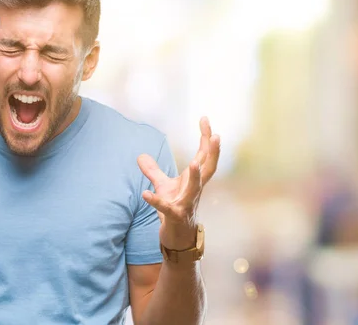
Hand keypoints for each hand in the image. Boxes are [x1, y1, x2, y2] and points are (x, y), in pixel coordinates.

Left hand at [137, 117, 219, 249]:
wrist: (177, 239)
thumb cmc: (174, 210)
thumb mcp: (163, 187)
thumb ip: (153, 171)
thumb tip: (140, 156)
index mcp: (194, 180)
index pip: (203, 155)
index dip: (205, 137)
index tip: (205, 118)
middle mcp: (195, 190)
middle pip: (208, 168)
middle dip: (213, 152)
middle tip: (216, 136)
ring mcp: (187, 203)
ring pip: (195, 189)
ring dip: (195, 176)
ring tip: (194, 163)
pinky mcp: (174, 217)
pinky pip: (166, 208)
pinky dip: (156, 201)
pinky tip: (145, 194)